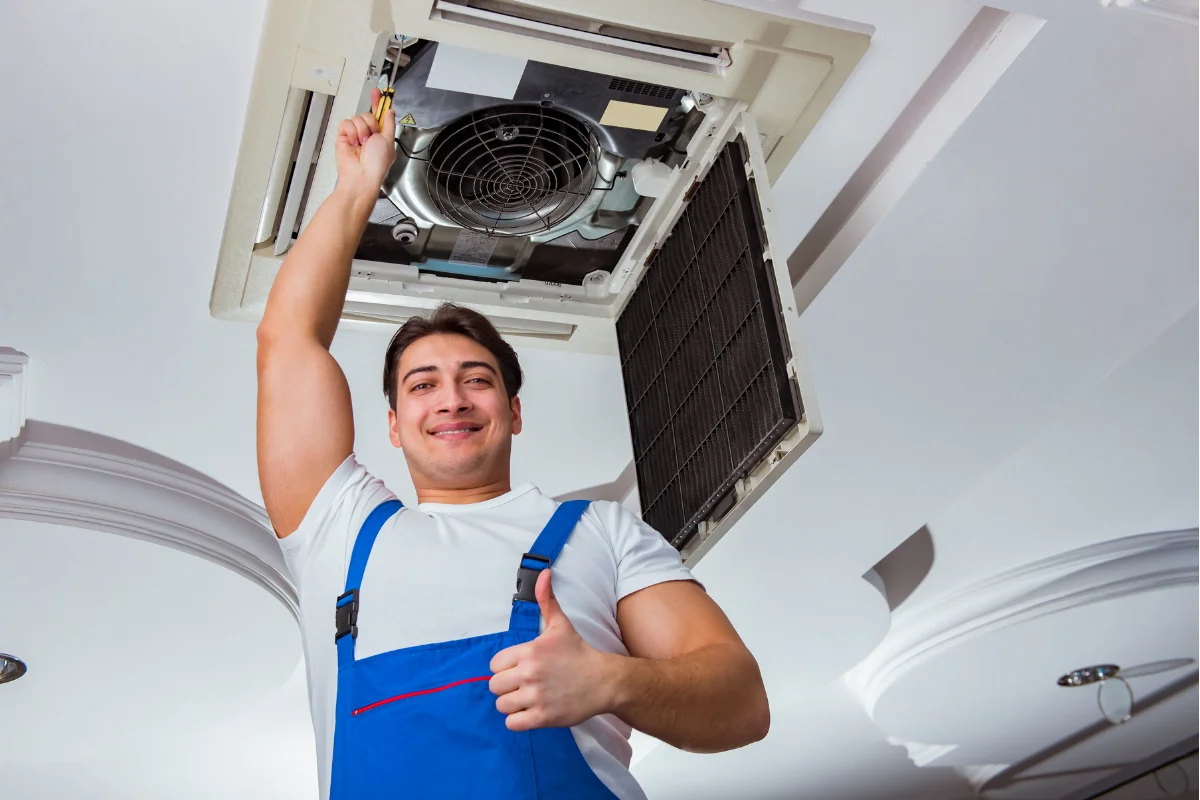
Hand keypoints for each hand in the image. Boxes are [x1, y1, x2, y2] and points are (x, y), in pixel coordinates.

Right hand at [334, 88, 394, 197]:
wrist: (361, 176)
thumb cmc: (377, 164)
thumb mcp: (389, 141)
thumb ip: (389, 123)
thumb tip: (390, 111)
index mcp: (381, 135)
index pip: (379, 115)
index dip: (379, 103)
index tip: (378, 92)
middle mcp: (368, 134)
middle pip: (368, 114)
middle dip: (371, 124)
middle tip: (372, 137)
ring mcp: (355, 135)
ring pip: (357, 118)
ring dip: (362, 130)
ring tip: (362, 144)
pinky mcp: (344, 136)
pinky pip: (346, 123)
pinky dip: (351, 132)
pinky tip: (354, 142)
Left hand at [489, 569, 618, 730]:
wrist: (603, 681)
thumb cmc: (578, 653)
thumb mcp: (560, 624)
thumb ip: (547, 599)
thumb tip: (543, 573)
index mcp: (529, 651)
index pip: (494, 665)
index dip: (505, 667)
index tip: (520, 668)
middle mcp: (530, 674)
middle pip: (494, 686)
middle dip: (506, 686)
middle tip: (523, 684)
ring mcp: (536, 697)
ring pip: (502, 705)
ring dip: (512, 704)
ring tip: (527, 698)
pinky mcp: (542, 717)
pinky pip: (512, 723)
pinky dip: (519, 720)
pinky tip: (531, 711)